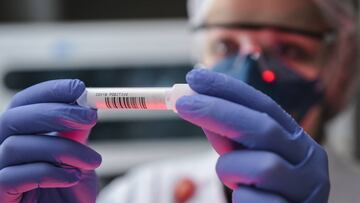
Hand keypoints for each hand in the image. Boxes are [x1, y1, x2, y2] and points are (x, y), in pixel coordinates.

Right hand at [0, 80, 101, 202]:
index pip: (24, 103)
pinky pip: (13, 176)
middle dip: (56, 112)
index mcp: (21, 135)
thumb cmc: (68, 193)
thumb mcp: (77, 158)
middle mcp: (2, 149)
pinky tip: (72, 178)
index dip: (50, 91)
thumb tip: (87, 105)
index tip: (80, 89)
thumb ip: (76, 134)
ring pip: (17, 145)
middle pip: (14, 117)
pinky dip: (49, 172)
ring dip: (63, 149)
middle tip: (91, 117)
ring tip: (93, 161)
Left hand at [176, 69, 329, 202]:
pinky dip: (242, 199)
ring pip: (261, 166)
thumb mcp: (246, 158)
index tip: (196, 78)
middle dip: (218, 111)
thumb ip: (229, 135)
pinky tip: (250, 202)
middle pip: (263, 127)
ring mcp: (306, 187)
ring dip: (232, 170)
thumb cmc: (264, 190)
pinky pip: (253, 200)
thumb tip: (199, 104)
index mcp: (297, 139)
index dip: (229, 89)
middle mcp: (309, 159)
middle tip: (183, 103)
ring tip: (235, 181)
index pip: (263, 105)